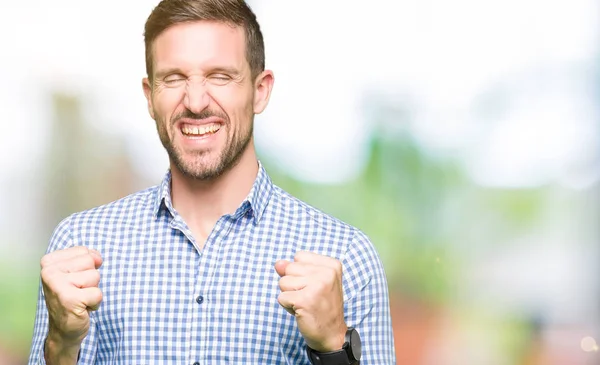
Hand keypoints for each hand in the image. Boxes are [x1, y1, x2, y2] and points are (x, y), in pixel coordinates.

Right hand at [40, 246, 102, 361]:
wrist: (63, 330)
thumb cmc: (72, 297)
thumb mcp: (75, 272)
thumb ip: (86, 257)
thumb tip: (97, 258)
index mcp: (49, 262)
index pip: (84, 251)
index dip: (86, 267)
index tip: (75, 280)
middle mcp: (49, 272)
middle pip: (90, 261)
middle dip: (91, 278)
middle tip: (78, 291)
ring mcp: (58, 286)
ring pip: (95, 276)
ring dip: (92, 290)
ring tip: (80, 299)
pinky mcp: (70, 300)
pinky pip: (98, 293)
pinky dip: (95, 303)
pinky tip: (82, 308)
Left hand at [275, 251, 346, 351]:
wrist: (332, 334)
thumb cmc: (321, 306)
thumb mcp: (312, 282)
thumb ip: (294, 269)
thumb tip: (278, 263)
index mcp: (332, 265)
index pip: (299, 256)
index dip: (300, 272)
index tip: (314, 286)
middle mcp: (327, 273)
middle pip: (289, 268)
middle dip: (293, 284)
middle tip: (309, 297)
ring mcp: (317, 286)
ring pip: (283, 282)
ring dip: (289, 295)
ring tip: (305, 303)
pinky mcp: (305, 300)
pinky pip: (281, 297)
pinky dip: (287, 306)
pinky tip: (301, 311)